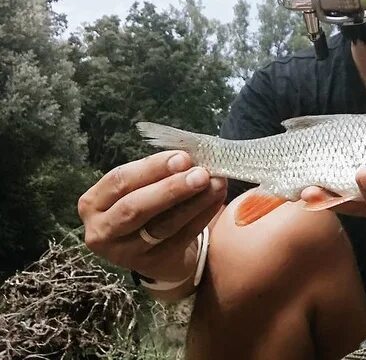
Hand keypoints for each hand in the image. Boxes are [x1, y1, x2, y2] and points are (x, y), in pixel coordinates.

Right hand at [78, 150, 226, 281]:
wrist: (153, 250)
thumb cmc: (146, 206)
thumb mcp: (140, 187)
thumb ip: (158, 172)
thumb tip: (190, 157)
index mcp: (93, 202)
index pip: (120, 180)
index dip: (152, 168)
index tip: (183, 157)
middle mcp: (102, 230)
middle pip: (135, 207)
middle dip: (171, 188)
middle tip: (201, 174)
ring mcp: (124, 253)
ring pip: (161, 225)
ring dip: (193, 203)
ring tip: (215, 184)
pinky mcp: (151, 265)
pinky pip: (181, 238)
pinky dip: (201, 217)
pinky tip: (216, 201)